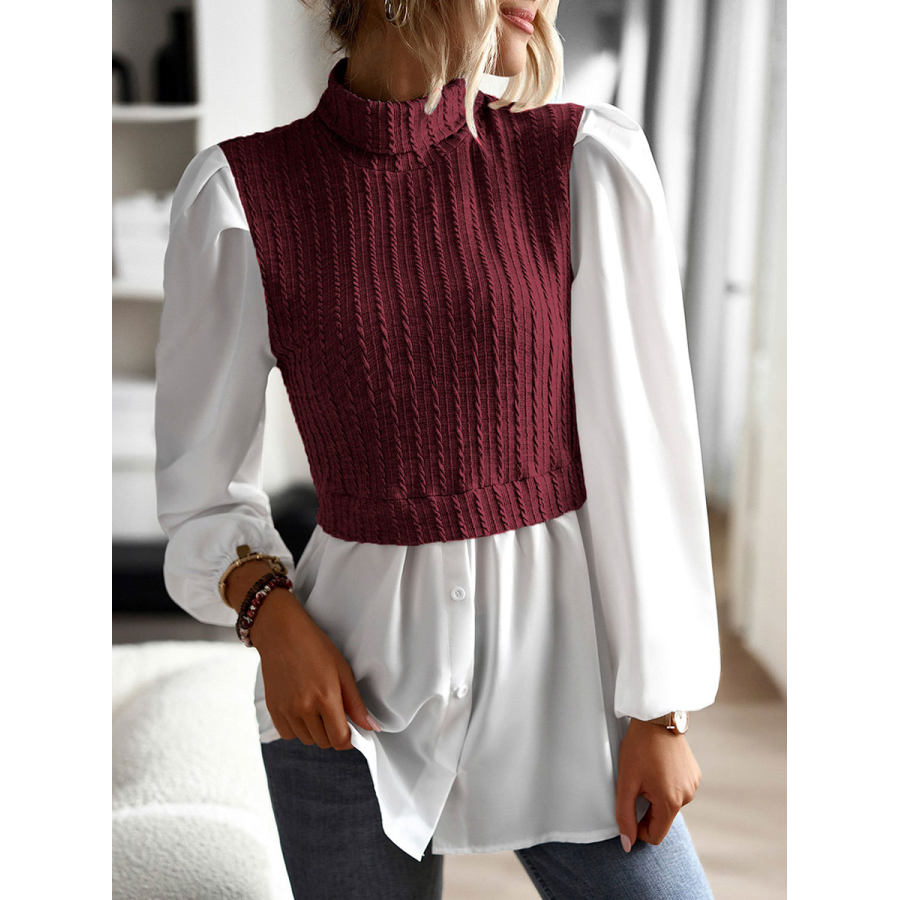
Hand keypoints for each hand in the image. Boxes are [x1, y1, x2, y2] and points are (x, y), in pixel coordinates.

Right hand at [251, 589, 380, 748]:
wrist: (281, 633)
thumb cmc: (314, 646)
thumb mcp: (342, 670)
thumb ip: (356, 704)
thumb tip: (370, 728)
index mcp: (326, 697)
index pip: (340, 739)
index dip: (349, 739)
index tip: (351, 731)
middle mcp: (304, 708)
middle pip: (324, 742)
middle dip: (333, 732)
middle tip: (334, 712)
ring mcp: (286, 710)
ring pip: (307, 740)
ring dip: (315, 730)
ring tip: (317, 707)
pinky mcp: (273, 710)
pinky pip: (288, 734)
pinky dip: (297, 728)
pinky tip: (301, 709)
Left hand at [615, 717, 701, 850]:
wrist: (657, 717)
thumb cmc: (640, 747)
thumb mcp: (626, 782)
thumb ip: (625, 815)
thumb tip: (628, 844)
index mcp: (671, 802)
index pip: (656, 835)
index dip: (638, 829)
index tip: (628, 811)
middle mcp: (687, 797)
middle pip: (662, 819)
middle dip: (647, 808)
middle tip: (635, 783)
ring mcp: (693, 785)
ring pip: (670, 804)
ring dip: (656, 795)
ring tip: (646, 771)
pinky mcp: (695, 774)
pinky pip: (677, 790)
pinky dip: (666, 785)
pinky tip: (658, 766)